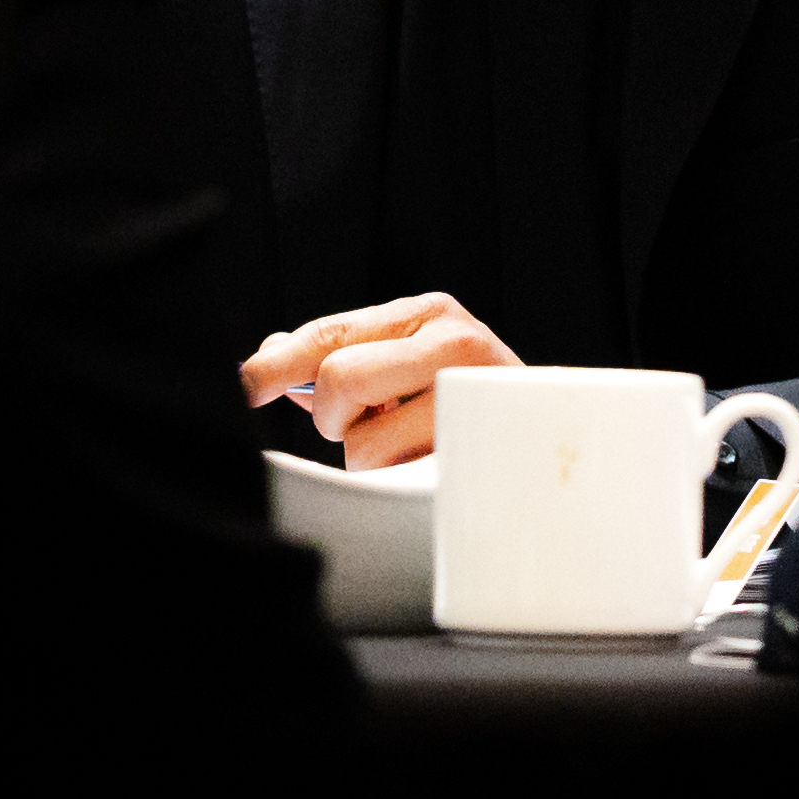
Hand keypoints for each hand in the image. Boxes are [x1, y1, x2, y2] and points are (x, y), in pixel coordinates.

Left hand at [242, 292, 517, 468]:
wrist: (555, 438)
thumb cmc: (470, 405)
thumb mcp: (409, 365)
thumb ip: (344, 355)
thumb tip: (269, 357)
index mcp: (425, 314)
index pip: (330, 333)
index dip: (276, 363)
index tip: (243, 384)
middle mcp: (453, 339)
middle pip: (341, 379)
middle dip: (337, 422)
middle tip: (369, 429)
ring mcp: (472, 391)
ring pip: (366, 442)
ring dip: (375, 464)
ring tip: (417, 453)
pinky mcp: (482, 446)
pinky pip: (401, 480)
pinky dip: (401, 484)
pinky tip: (434, 468)